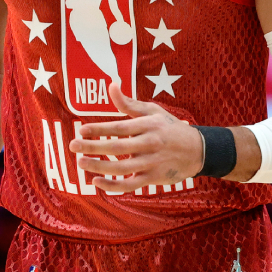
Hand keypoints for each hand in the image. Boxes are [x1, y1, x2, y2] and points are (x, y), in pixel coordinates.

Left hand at [68, 82, 203, 192]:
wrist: (198, 150)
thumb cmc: (170, 127)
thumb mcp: (153, 111)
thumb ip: (129, 103)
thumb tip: (111, 85)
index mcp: (148, 126)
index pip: (120, 128)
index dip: (100, 129)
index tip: (81, 129)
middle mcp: (150, 144)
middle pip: (118, 148)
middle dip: (93, 147)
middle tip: (73, 145)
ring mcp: (151, 163)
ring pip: (121, 168)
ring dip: (99, 167)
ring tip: (81, 163)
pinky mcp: (152, 179)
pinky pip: (129, 185)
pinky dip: (113, 186)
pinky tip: (97, 182)